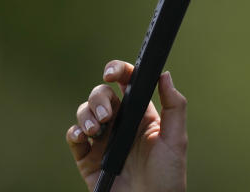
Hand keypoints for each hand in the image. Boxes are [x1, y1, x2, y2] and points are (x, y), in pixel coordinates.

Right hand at [67, 60, 187, 191]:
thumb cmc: (167, 178)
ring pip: (85, 112)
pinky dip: (74, 131)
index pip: (127, 84)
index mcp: (141, 115)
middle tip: (107, 115)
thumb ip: (174, 105)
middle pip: (101, 94)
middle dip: (99, 98)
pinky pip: (74, 137)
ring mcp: (103, 141)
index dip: (117, 71)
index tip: (111, 73)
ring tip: (96, 130)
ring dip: (86, 114)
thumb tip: (163, 74)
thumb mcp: (175, 139)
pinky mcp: (88, 159)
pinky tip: (83, 136)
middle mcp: (120, 124)